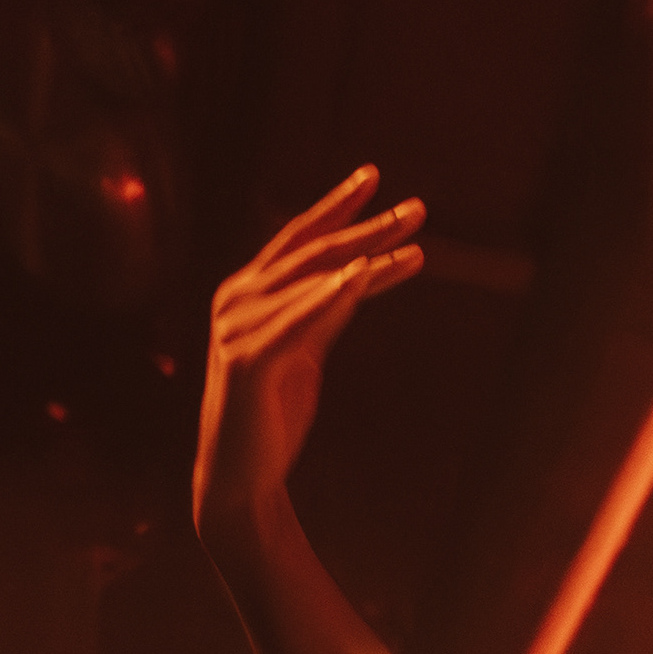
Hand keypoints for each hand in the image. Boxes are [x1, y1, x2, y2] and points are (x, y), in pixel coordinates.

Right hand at [192, 168, 425, 536]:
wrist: (242, 477)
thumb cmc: (273, 413)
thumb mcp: (309, 348)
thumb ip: (329, 309)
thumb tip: (365, 269)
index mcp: (248, 292)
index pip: (299, 238)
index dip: (336, 206)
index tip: (373, 176)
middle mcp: (236, 299)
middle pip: (311, 251)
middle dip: (366, 226)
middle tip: (416, 208)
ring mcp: (236, 328)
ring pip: (309, 281)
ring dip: (363, 257)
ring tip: (408, 239)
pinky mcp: (246, 362)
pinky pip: (295, 322)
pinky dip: (328, 296)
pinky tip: (360, 275)